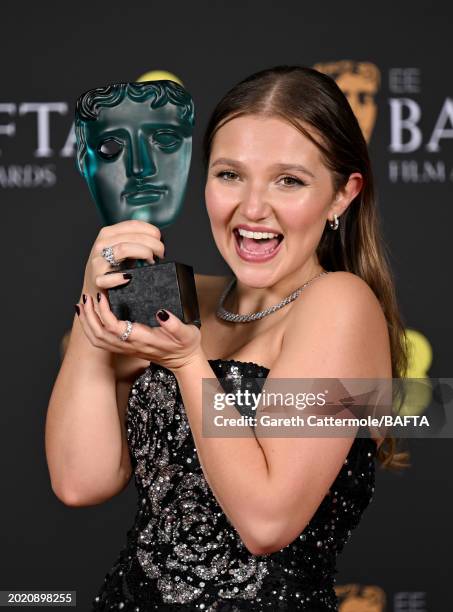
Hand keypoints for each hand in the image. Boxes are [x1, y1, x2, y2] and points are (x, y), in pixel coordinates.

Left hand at [75, 292, 202, 371]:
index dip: (104, 312)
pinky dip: (90, 328)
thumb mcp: (186, 333)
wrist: (183, 360)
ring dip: (86, 322)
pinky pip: (101, 341)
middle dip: (89, 315)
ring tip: (83, 304)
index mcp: (142, 339)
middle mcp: (129, 345)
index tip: (103, 296)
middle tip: (87, 296)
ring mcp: (125, 348)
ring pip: (97, 339)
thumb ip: (174, 324)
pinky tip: (89, 316)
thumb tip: (161, 312)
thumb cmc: (185, 345)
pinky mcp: (124, 347)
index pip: (114, 327)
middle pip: (99, 334)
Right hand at [80, 219, 164, 300]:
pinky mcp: (97, 279)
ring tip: (151, 262)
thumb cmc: (111, 269)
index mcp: (108, 234)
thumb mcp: (121, 250)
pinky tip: (130, 277)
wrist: (94, 290)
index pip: (133, 225)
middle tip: (161, 253)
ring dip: (144, 254)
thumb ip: (134, 241)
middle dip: (153, 244)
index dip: (151, 231)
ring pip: (124, 249)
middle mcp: (101, 245)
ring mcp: (98, 262)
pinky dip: (122, 277)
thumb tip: (156, 238)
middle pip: (133, 237)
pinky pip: (110, 277)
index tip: (160, 239)